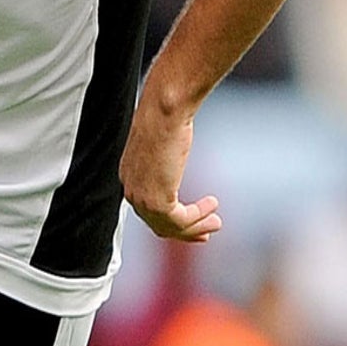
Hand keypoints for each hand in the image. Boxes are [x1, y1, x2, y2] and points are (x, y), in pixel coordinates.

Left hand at [119, 97, 221, 243]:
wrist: (163, 112)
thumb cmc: (164, 121)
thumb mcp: (163, 147)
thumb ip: (164, 162)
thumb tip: (174, 166)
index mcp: (129, 176)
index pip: (148, 211)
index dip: (172, 222)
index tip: (193, 224)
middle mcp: (131, 190)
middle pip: (159, 225)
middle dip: (185, 232)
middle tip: (207, 233)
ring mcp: (142, 198)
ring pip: (172, 227)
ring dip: (197, 226)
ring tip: (217, 222)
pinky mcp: (157, 202)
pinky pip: (182, 220)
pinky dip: (200, 216)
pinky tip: (213, 204)